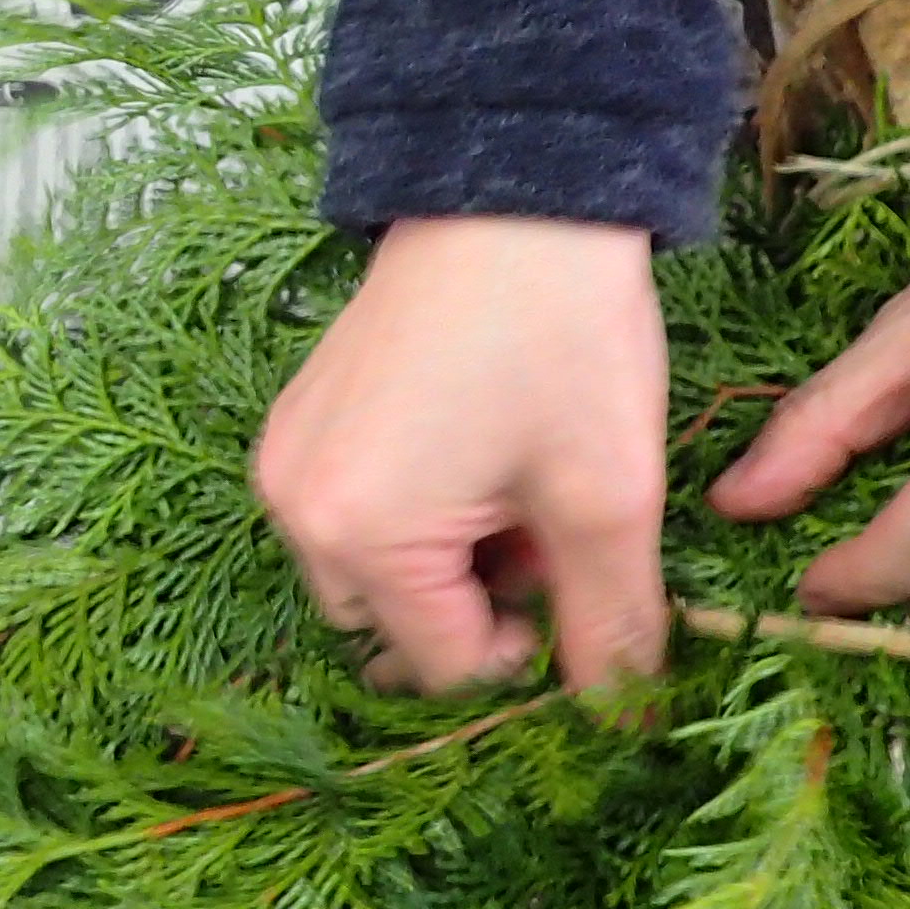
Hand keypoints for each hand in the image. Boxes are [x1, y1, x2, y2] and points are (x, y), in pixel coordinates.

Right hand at [251, 214, 672, 694]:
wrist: (515, 192)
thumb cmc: (560, 338)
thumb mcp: (606, 496)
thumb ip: (611, 624)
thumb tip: (622, 715)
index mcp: (358, 534)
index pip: (444, 665)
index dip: (529, 645)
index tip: (579, 577)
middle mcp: (295, 505)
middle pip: (395, 627)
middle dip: (479, 604)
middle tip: (549, 526)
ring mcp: (287, 456)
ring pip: (374, 572)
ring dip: (449, 561)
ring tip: (517, 484)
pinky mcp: (298, 418)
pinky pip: (352, 511)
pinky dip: (417, 511)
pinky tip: (478, 448)